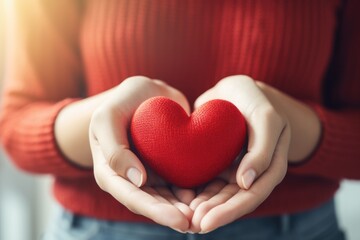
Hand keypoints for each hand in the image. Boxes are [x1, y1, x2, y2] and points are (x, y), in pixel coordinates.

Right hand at [89, 76, 194, 231]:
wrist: (143, 93)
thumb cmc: (120, 102)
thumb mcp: (107, 118)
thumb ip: (114, 148)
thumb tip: (137, 180)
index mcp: (111, 174)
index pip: (132, 198)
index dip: (156, 211)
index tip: (180, 219)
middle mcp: (131, 180)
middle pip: (153, 205)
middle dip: (175, 216)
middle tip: (197, 223)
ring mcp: (150, 176)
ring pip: (169, 198)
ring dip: (187, 208)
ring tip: (207, 215)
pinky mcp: (167, 168)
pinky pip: (181, 182)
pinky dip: (194, 191)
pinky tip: (210, 196)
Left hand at [189, 75, 290, 232]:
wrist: (235, 91)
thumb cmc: (254, 100)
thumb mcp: (266, 119)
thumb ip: (263, 149)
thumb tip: (247, 183)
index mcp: (271, 167)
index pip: (251, 196)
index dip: (230, 211)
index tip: (206, 221)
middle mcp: (253, 174)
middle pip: (234, 202)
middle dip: (214, 215)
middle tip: (191, 225)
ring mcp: (234, 170)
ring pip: (219, 196)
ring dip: (203, 208)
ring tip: (184, 218)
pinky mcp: (217, 164)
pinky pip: (207, 182)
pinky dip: (196, 193)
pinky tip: (180, 200)